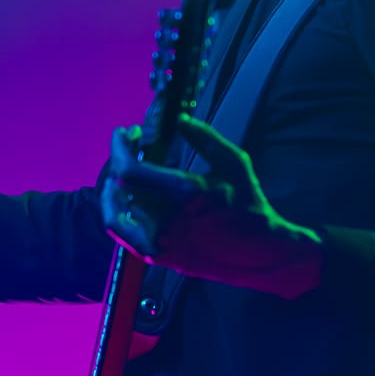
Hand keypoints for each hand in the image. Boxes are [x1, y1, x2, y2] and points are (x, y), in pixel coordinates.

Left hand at [101, 115, 323, 298]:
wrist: (259, 253)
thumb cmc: (249, 206)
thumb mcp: (235, 163)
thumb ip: (205, 138)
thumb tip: (179, 119)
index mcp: (186, 193)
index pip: (130, 170)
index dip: (119, 148)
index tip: (123, 133)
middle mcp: (167, 220)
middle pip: (120, 186)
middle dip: (120, 159)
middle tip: (131, 146)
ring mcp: (160, 241)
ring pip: (117, 209)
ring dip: (115, 184)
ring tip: (123, 170)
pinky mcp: (158, 256)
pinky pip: (121, 232)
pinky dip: (115, 210)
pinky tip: (122, 197)